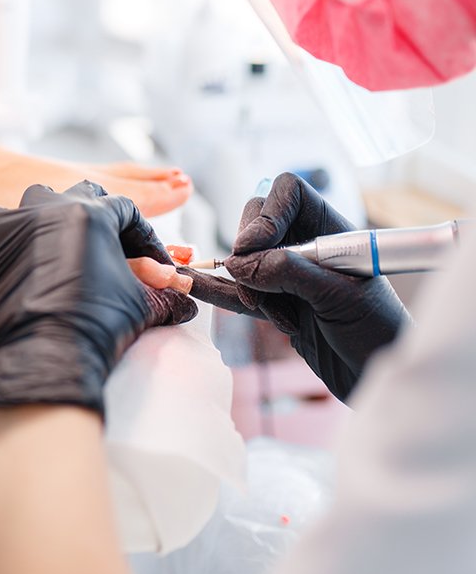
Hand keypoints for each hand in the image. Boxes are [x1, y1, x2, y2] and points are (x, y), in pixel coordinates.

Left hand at [0, 180, 197, 463]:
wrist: (43, 354)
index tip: (154, 261)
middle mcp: (54, 205)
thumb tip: (180, 290)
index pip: (128, 211)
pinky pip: (10, 220)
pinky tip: (34, 253)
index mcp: (94, 213)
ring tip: (73, 243)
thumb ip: (159, 285)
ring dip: (61, 215)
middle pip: (87, 195)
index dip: (145, 236)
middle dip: (105, 216)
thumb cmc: (95, 325)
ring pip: (45, 200)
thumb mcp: (138, 299)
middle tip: (116, 244)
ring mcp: (20, 218)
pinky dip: (23, 232)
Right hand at [223, 173, 410, 401]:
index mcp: (333, 232)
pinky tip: (193, 284)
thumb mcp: (338, 297)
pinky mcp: (276, 306)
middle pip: (257, 223)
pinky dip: (217, 290)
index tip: (253, 246)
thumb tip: (239, 264)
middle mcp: (308, 247)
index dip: (266, 213)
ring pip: (244, 259)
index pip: (290, 194)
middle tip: (254, 283)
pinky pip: (238, 292)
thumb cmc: (378, 334)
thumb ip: (289, 274)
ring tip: (264, 310)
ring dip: (243, 284)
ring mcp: (289, 277)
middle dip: (248, 252)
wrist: (379, 379)